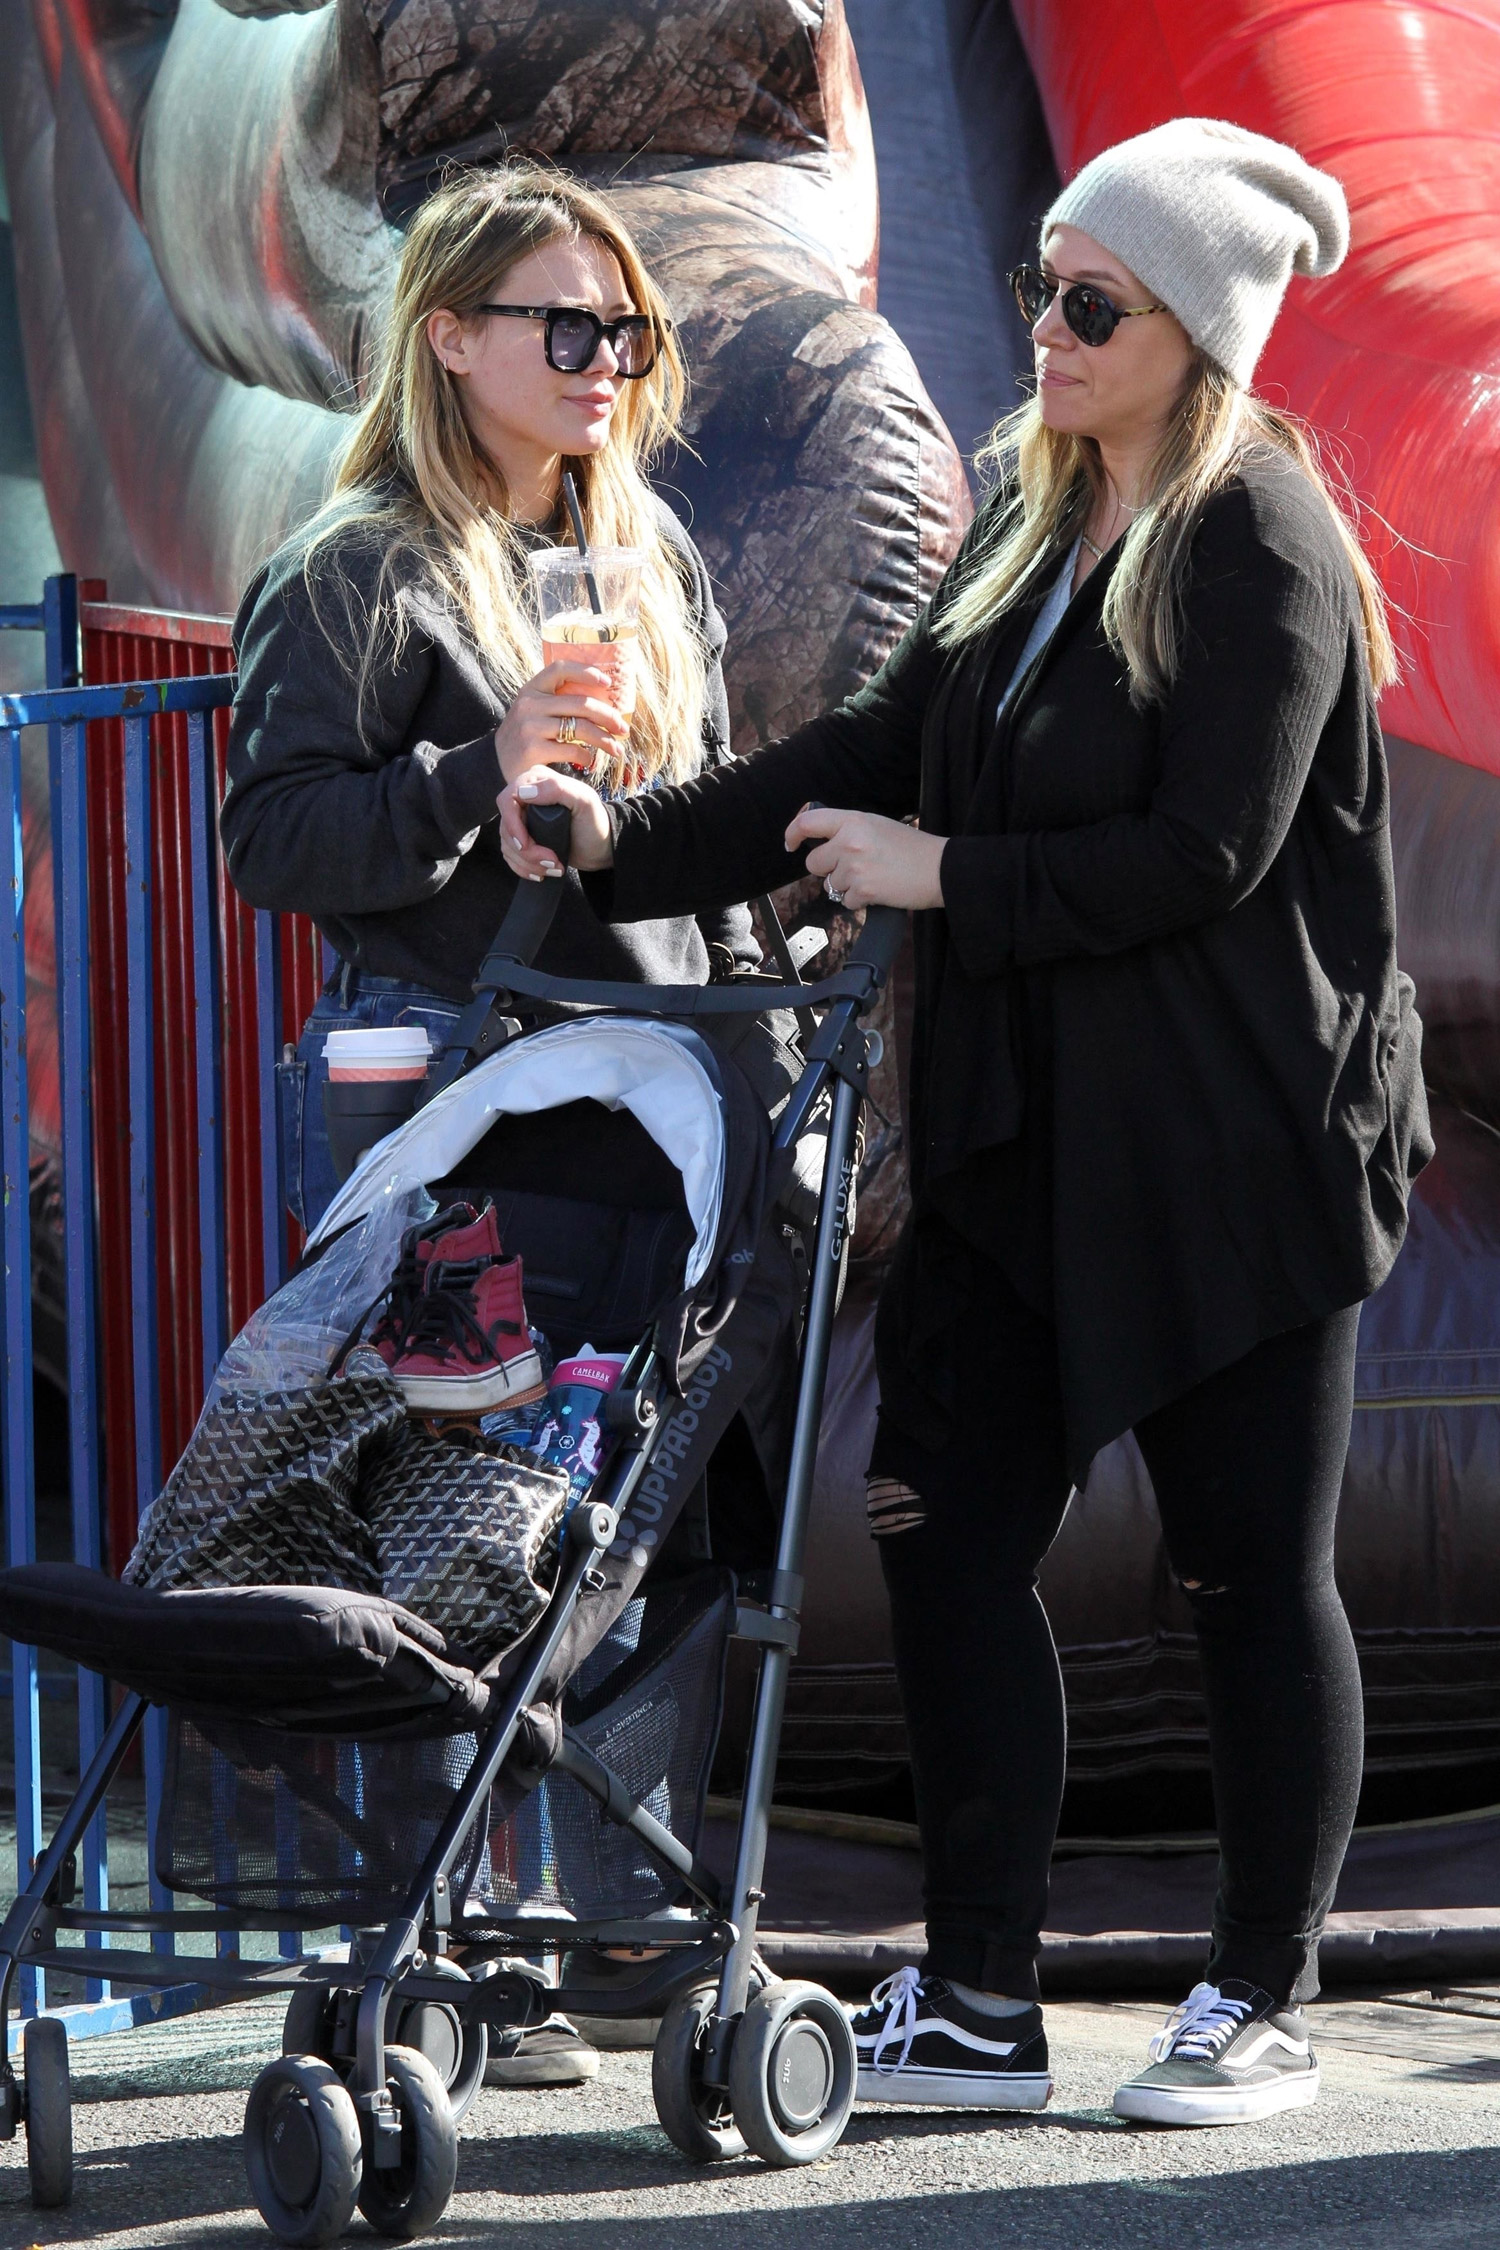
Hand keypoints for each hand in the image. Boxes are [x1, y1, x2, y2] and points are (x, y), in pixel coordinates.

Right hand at [493, 660, 628, 786]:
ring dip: (604, 740)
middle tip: (623, 729)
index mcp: (531, 689)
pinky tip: (589, 760)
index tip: (607, 682)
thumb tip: (602, 700)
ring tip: (616, 749)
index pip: (560, 669)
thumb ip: (556, 701)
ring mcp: (530, 727)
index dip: (585, 671)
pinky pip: (572, 750)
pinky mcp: (533, 750)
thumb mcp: (533, 710)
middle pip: (580, 704)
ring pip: (580, 728)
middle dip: (608, 716)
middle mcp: (529, 705)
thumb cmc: (525, 735)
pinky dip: (586, 756)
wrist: (495, 763)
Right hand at [499, 763, 614, 880]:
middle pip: (506, 826)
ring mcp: (522, 819)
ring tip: (554, 868)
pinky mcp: (523, 838)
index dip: (512, 825)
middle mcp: (525, 797)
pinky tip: (541, 874)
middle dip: (526, 851)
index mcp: (536, 780)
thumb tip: (523, 791)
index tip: (526, 845)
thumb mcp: (583, 801)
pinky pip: (510, 855)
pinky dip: (523, 868)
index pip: (507, 800)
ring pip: (507, 844)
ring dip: (527, 863)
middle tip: (552, 862)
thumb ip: (556, 788)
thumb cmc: (596, 822)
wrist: (601, 848)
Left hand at [785, 805, 946, 910]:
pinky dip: (858, 900)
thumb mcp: (877, 825)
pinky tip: (878, 889)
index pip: (808, 823)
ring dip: (847, 885)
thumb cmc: (911, 847)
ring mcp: (855, 867)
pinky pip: (844, 901)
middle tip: (855, 866)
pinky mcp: (863, 891)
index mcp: (853, 820)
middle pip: (814, 863)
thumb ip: (847, 829)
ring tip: (874, 876)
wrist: (939, 869)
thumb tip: (821, 840)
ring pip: (830, 884)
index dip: (792, 833)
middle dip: (829, 869)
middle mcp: (850, 842)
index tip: (790, 843)